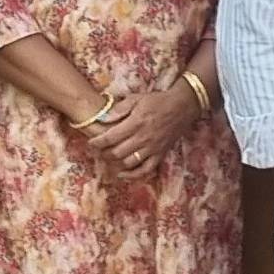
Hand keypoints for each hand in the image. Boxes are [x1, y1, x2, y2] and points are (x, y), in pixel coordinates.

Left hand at [82, 88, 203, 176]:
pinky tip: (122, 174)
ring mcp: (152, 148)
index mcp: (136, 123)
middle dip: (103, 153)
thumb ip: (119, 109)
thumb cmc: (158, 101)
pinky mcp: (160, 154)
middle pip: (117, 153)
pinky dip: (133, 175)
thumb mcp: (137, 98)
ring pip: (128, 163)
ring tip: (108, 159)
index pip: (110, 137)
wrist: (182, 107)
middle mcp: (143, 138)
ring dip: (115, 164)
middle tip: (98, 151)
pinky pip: (145, 170)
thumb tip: (104, 119)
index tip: (91, 143)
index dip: (97, 142)